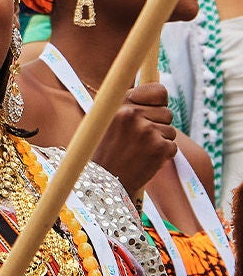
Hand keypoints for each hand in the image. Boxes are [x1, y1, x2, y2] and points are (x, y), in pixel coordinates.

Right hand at [96, 82, 176, 197]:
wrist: (103, 183)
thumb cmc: (106, 151)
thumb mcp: (109, 121)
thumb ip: (132, 106)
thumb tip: (161, 94)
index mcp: (121, 104)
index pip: (159, 91)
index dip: (160, 102)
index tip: (153, 110)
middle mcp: (134, 114)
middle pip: (167, 113)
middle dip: (159, 126)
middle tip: (141, 140)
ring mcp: (147, 130)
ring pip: (171, 131)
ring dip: (160, 142)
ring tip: (141, 151)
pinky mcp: (159, 148)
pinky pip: (173, 147)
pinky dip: (163, 156)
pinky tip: (147, 160)